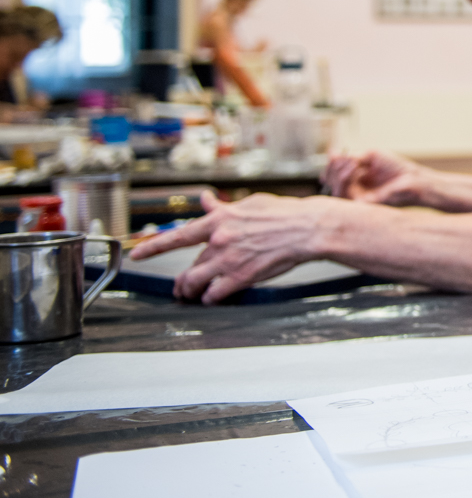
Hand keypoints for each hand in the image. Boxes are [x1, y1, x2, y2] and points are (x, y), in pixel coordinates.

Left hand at [129, 191, 327, 302]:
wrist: (308, 228)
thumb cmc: (283, 213)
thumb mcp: (249, 204)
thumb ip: (222, 207)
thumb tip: (204, 200)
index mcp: (218, 221)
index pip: (177, 236)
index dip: (153, 247)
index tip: (137, 254)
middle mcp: (219, 241)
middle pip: (189, 266)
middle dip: (183, 280)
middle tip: (181, 287)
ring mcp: (229, 260)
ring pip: (196, 282)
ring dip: (190, 291)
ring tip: (190, 295)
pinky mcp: (243, 277)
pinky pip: (216, 293)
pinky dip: (211, 297)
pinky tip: (213, 298)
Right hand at [322, 150, 427, 205]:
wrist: (413, 179)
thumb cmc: (395, 167)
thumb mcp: (370, 156)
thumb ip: (350, 157)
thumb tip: (330, 154)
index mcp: (354, 179)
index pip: (332, 174)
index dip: (330, 165)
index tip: (335, 154)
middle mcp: (354, 190)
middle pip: (330, 182)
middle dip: (333, 167)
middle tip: (347, 158)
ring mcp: (357, 198)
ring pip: (335, 189)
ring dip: (339, 173)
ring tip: (354, 163)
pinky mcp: (361, 205)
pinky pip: (344, 195)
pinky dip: (346, 180)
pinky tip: (357, 169)